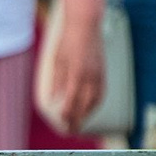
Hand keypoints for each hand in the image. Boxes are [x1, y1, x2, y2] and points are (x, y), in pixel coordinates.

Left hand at [45, 0, 106, 128]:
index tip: (62, 123)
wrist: (86, 26)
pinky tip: (89, 108)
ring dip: (88, 113)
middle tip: (70, 130)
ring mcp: (99, 74)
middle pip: (85, 104)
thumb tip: (53, 99)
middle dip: (78, 118)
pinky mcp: (103, 72)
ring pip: (95, 100)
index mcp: (77, 74)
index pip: (72, 101)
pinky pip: (101, 92)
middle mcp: (91, 77)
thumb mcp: (57, 61)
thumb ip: (57, 81)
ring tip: (79, 122)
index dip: (68, 114)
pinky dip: (95, 103)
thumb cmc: (68, 42)